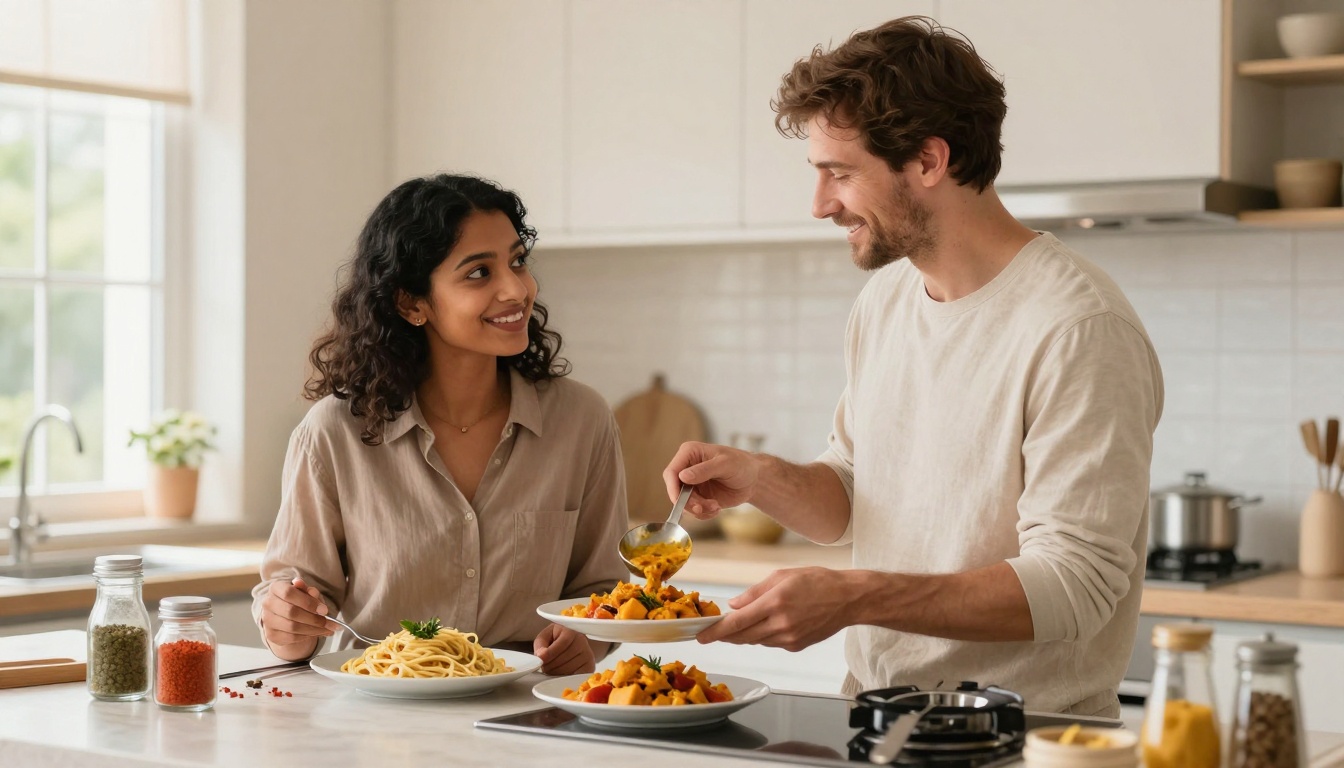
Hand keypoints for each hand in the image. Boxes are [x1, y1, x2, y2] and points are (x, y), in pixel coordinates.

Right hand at [259, 577, 332, 659]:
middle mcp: (268, 603)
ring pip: (292, 627)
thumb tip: (312, 592)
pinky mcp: (271, 634)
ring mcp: (267, 620)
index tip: (324, 610)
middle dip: (314, 619)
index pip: (289, 593)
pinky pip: (292, 637)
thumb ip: (310, 592)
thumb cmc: (298, 600)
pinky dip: (307, 636)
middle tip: (329, 622)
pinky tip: (317, 633)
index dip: (308, 602)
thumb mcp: (307, 593)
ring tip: (328, 629)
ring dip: (314, 629)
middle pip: (291, 612)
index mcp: (276, 588)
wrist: (287, 616)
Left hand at [533, 623, 595, 675]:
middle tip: (544, 667)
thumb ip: (540, 644)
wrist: (572, 643)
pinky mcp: (590, 667)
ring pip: (569, 669)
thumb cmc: (556, 640)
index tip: (541, 660)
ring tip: (551, 670)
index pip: (563, 643)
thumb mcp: (545, 636)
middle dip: (550, 665)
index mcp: (570, 631)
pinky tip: (560, 676)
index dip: (550, 653)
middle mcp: (582, 641)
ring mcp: (588, 655)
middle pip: (564, 658)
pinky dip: (566, 679)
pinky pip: (576, 677)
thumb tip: (541, 656)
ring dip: (556, 673)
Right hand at [662, 441, 758, 518]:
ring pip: (683, 503)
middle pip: (675, 490)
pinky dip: (703, 513)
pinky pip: (693, 510)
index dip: (672, 488)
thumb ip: (704, 470)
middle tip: (703, 507)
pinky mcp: (698, 497)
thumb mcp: (725, 464)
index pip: (671, 472)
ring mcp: (691, 484)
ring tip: (715, 507)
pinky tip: (716, 508)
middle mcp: (687, 468)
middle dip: (688, 502)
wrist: (754, 480)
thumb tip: (682, 476)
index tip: (679, 502)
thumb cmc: (741, 465)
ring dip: (698, 509)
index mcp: (689, 453)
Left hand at [695, 567, 857, 651]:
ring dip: (745, 633)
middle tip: (713, 631)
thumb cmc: (817, 581)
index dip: (716, 632)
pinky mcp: (796, 645)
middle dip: (726, 635)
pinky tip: (771, 622)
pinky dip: (764, 634)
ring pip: (756, 640)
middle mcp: (781, 624)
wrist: (848, 599)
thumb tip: (734, 606)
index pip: (737, 623)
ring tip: (745, 620)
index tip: (701, 637)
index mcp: (775, 603)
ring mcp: (789, 638)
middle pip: (742, 637)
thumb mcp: (782, 576)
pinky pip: (771, 643)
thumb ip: (754, 592)